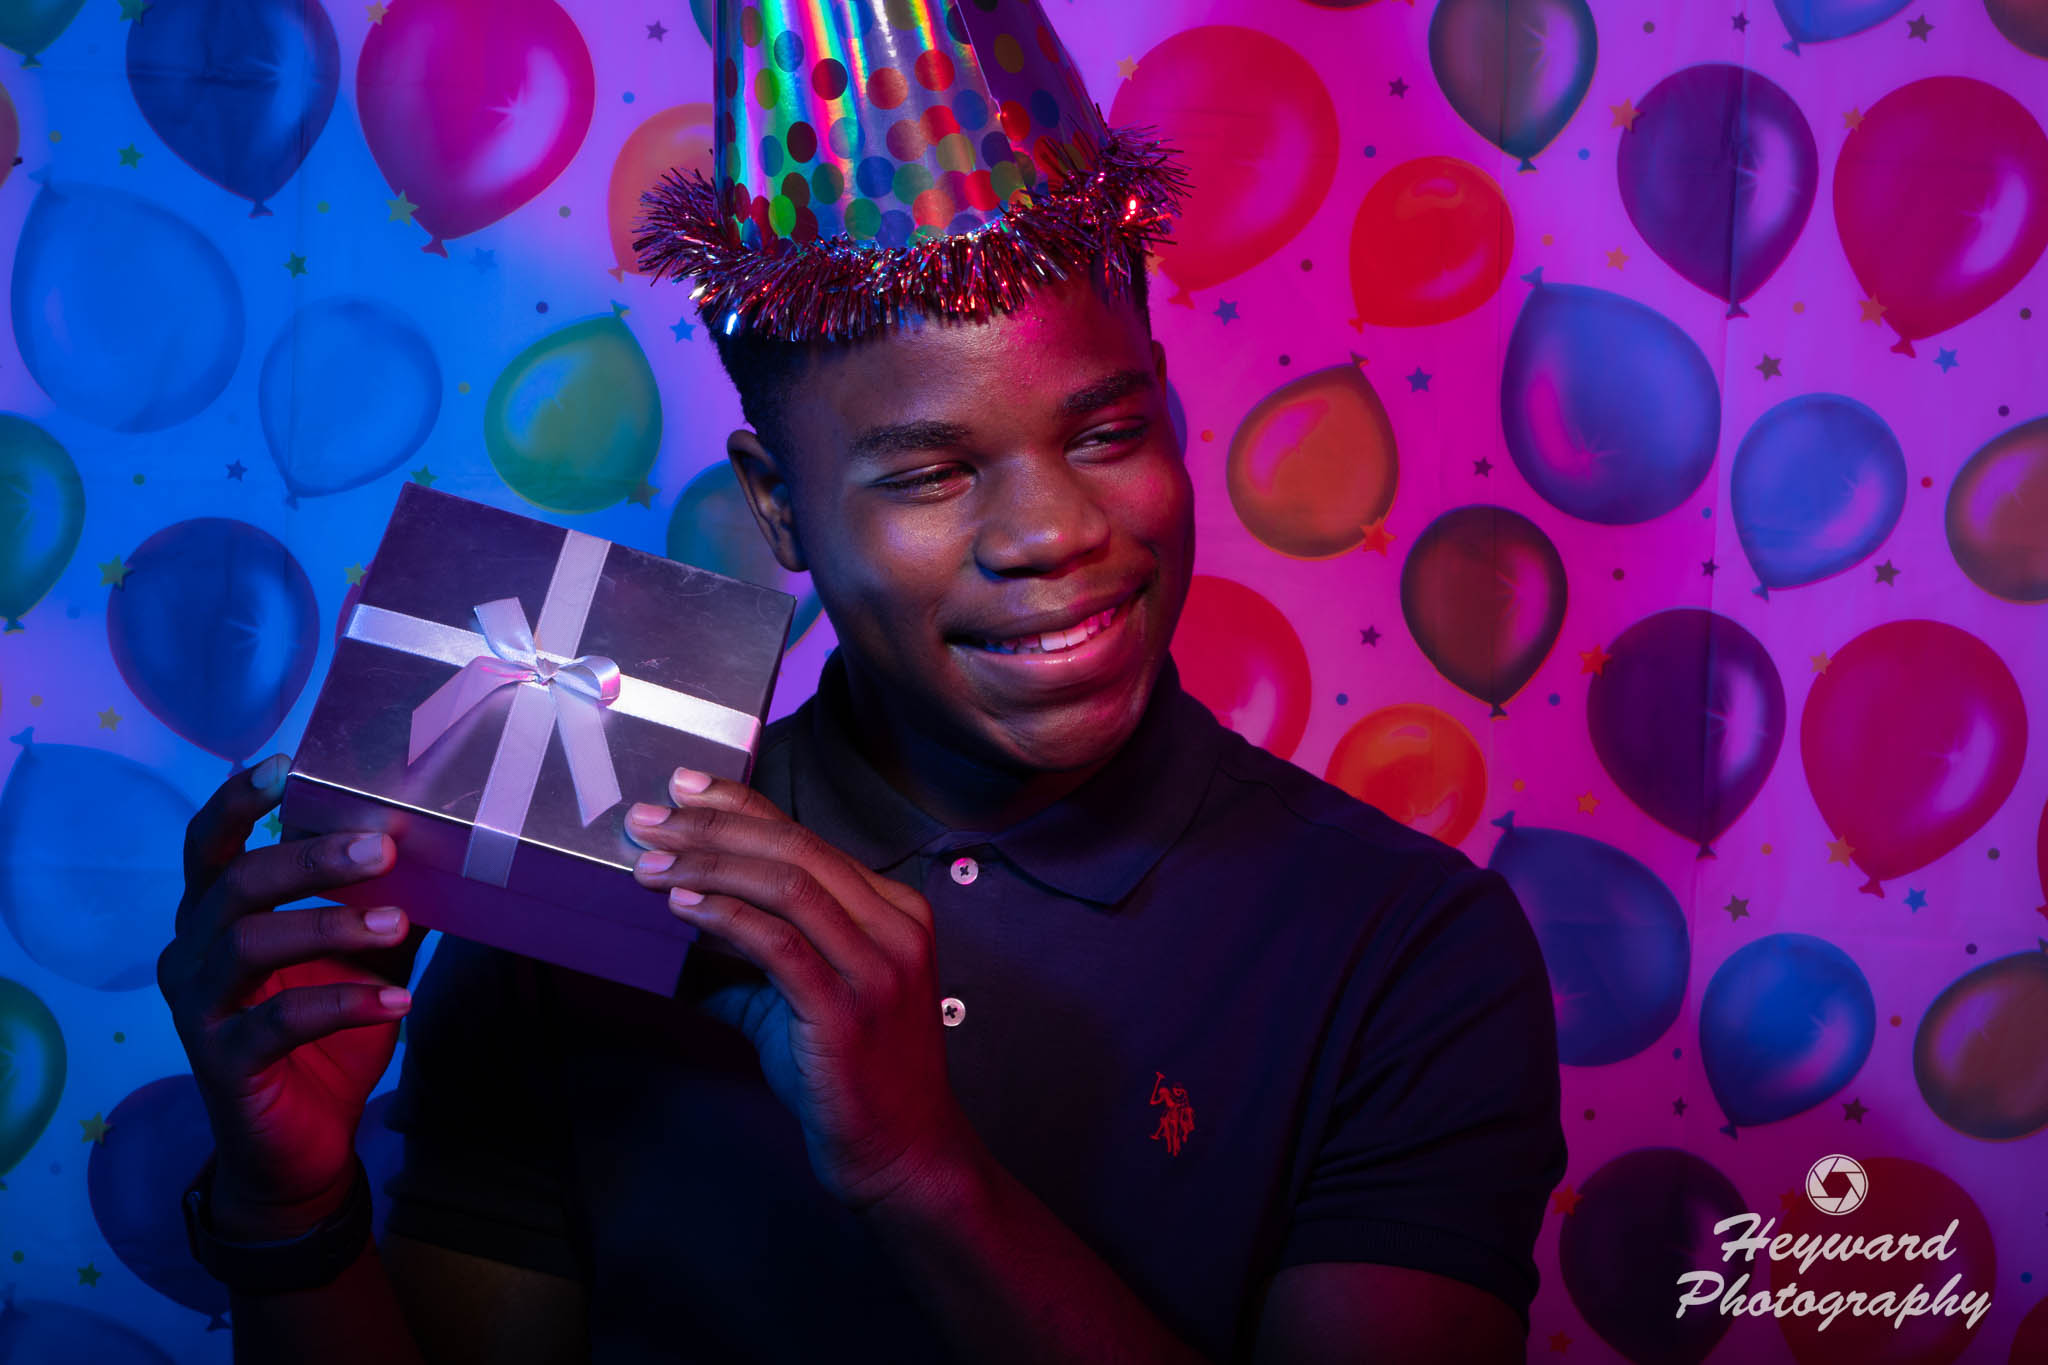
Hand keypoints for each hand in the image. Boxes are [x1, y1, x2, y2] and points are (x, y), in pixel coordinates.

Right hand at [156, 755, 425, 1233]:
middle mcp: (191, 952)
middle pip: (234, 884)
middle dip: (308, 858)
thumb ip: (381, 903)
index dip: (239, 801)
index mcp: (216, 915)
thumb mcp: (363, 958)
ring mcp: (198, 1008)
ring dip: (329, 924)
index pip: (211, 844)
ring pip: (246, 943)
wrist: (303, 1146)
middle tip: (380, 847)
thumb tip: (438, 845)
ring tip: (400, 921)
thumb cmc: (329, 1036)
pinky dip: (343, 1002)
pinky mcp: (221, 1062)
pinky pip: (278, 1021)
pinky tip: (397, 999)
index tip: (286, 764)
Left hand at [626, 766, 978, 1211]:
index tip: (684, 789)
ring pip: (788, 885)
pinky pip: (779, 944)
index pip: (808, 838)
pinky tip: (683, 907)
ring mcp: (879, 967)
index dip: (741, 806)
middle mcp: (895, 925)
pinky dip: (724, 917)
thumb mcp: (804, 996)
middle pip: (795, 849)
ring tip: (650, 865)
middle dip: (712, 827)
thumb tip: (678, 914)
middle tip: (648, 821)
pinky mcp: (848, 1010)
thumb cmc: (852, 1075)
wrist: (902, 1154)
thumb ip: (752, 954)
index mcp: (893, 910)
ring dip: (708, 866)